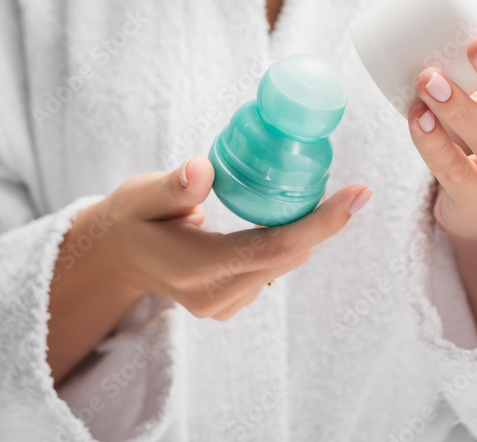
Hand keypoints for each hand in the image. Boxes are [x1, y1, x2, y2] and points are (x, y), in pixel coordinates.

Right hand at [48, 155, 370, 383]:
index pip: (275, 247)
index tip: (359, 193)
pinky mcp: (229, 304)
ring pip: (283, 265)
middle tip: (352, 189)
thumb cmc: (132, 217)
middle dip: (323, 223)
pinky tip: (276, 220)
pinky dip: (284, 245)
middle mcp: (214, 296)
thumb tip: (201, 169)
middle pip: (288, 257)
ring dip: (303, 233)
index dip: (323, 221)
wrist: (117, 257)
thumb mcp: (143, 194)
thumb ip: (175, 185)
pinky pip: (271, 270)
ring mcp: (223, 306)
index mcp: (195, 269)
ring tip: (312, 198)